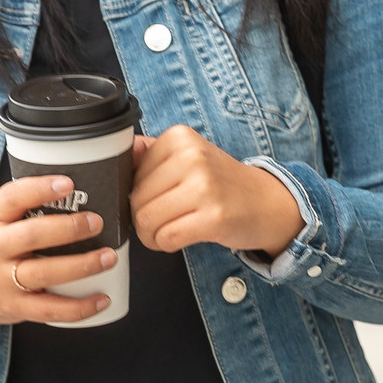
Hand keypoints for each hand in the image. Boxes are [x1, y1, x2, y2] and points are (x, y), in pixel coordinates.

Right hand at [0, 174, 116, 329]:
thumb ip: (28, 203)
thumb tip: (84, 184)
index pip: (12, 198)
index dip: (39, 189)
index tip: (68, 183)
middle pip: (31, 236)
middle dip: (68, 228)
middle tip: (97, 222)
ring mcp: (4, 280)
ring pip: (44, 274)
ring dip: (81, 266)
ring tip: (109, 257)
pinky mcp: (15, 307)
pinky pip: (49, 310)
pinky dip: (79, 308)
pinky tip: (103, 299)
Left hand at [131, 127, 304, 255]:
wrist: (266, 201)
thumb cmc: (220, 182)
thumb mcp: (188, 155)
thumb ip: (151, 154)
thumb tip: (116, 153)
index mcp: (180, 137)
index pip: (129, 174)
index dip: (137, 193)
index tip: (159, 197)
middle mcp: (193, 157)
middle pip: (136, 200)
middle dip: (142, 219)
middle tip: (164, 219)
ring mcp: (205, 186)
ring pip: (146, 220)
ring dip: (152, 235)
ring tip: (171, 229)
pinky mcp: (213, 217)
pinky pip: (166, 238)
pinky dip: (166, 245)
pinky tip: (182, 237)